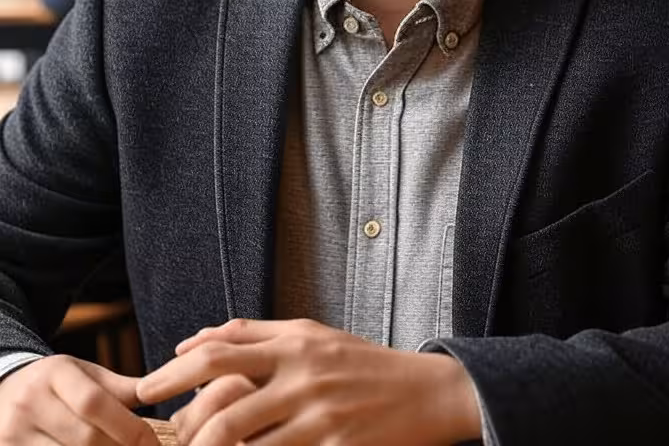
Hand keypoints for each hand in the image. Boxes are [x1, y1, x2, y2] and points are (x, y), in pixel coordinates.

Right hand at [0, 354, 157, 445]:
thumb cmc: (56, 385)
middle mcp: (29, 403)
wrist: (6, 393)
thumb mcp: (84, 375)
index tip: (152, 443)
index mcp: (54, 374)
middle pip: (84, 439)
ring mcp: (13, 434)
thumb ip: (120, 388)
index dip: (129, 427)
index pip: (95, 403)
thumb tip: (165, 391)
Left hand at [137, 318, 482, 445]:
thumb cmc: (358, 362)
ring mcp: (318, 418)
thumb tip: (194, 340)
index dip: (172, 374)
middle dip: (182, 435)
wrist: (424, 392)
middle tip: (161, 444)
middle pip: (222, 409)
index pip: (218, 354)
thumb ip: (253, 334)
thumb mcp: (309, 334)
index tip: (142, 391)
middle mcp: (301, 378)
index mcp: (292, 344)